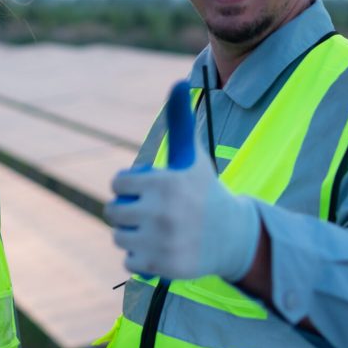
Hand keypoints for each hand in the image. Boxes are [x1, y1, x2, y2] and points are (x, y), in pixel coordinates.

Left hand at [105, 82, 259, 281]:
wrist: (234, 236)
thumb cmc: (205, 190)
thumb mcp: (191, 156)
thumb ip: (179, 121)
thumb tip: (178, 80)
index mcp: (164, 183)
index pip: (118, 183)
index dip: (128, 185)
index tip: (146, 188)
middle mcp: (161, 213)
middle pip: (113, 211)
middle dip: (126, 210)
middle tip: (146, 211)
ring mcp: (161, 242)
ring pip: (119, 237)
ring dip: (131, 234)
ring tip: (153, 229)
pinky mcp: (162, 266)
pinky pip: (129, 261)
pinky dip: (140, 257)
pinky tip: (160, 248)